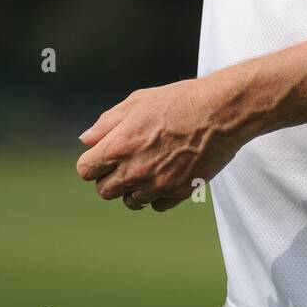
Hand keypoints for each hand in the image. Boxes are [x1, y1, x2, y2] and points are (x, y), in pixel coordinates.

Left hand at [76, 75, 240, 212]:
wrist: (220, 112)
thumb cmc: (179, 101)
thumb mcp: (138, 101)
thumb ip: (107, 123)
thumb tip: (86, 140)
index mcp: (118, 147)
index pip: (86, 170)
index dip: (93, 163)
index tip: (104, 156)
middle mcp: (133, 171)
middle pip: (104, 191)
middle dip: (111, 178)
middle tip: (128, 161)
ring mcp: (156, 185)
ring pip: (131, 202)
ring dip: (135, 188)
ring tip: (150, 167)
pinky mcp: (178, 193)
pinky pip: (157, 205)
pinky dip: (158, 194)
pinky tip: (168, 174)